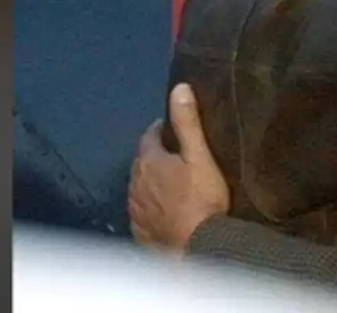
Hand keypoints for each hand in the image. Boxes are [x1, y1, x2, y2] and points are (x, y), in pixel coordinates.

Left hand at [127, 83, 229, 252]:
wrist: (197, 247)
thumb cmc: (201, 199)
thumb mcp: (200, 156)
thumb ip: (188, 122)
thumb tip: (179, 88)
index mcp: (148, 161)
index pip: (149, 135)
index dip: (162, 129)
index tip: (176, 129)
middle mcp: (134, 183)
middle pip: (142, 162)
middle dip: (156, 156)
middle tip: (179, 156)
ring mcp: (135, 209)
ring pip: (140, 187)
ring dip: (152, 182)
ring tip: (174, 183)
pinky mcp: (139, 231)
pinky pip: (143, 212)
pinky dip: (152, 206)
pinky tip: (166, 211)